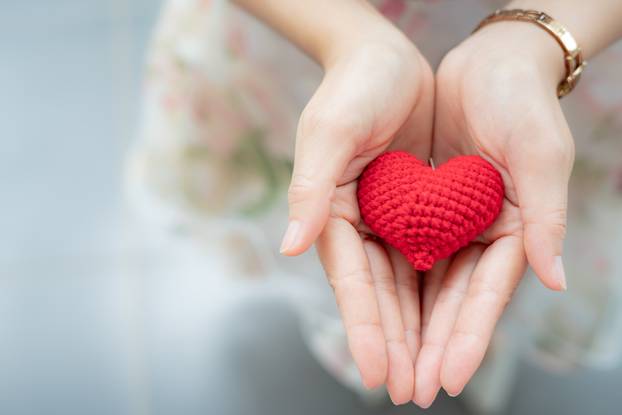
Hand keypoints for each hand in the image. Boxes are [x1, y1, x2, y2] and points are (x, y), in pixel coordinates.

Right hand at [280, 30, 434, 401]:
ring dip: (418, 331)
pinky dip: (440, 291)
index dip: (364, 327)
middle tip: (409, 392)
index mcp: (333, 213)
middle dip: (394, 344)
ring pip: (407, 286)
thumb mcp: (327, 132)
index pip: (350, 281)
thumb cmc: (350, 89)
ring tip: (432, 375)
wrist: (384, 59)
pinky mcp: (418, 209)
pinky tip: (449, 323)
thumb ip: (311, 189)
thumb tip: (292, 246)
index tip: (376, 372)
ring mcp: (390, 219)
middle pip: (380, 295)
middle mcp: (360, 224)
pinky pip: (432, 256)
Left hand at [413, 23, 574, 405]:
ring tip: (388, 368)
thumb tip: (553, 279)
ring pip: (421, 284)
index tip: (448, 377)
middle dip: (429, 347)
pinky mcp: (420, 206)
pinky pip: (400, 250)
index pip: (486, 295)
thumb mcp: (540, 153)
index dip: (468, 337)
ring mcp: (446, 223)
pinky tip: (376, 313)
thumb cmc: (520, 102)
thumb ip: (544, 215)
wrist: (486, 63)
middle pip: (449, 301)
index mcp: (511, 230)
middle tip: (408, 391)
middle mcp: (477, 234)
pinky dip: (389, 281)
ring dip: (405, 326)